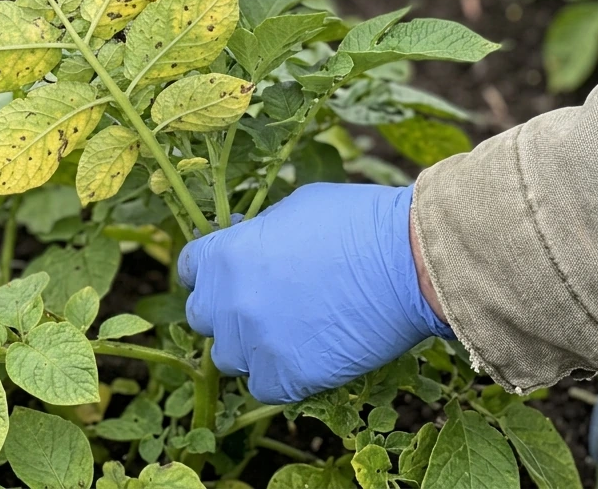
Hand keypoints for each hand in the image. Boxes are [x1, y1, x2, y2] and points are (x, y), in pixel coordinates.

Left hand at [178, 183, 452, 403]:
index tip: (231, 275)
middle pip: (202, 317)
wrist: (407, 261)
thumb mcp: (294, 208)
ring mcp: (253, 343)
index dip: (211, 272)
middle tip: (263, 305)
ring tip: (289, 333)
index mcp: (224, 254)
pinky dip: (280, 377)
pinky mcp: (285, 377)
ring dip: (250, 347)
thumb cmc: (357, 222)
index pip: (189, 269)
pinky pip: (263, 387)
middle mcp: (228, 301)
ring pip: (228, 357)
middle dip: (226, 311)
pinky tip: (307, 357)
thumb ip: (260, 234)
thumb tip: (252, 244)